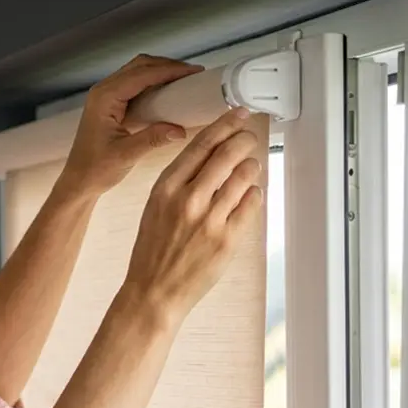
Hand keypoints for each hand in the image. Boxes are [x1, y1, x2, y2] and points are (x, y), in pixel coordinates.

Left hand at [55, 54, 204, 197]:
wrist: (78, 181)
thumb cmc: (95, 169)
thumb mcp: (126, 155)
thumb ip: (153, 139)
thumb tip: (180, 130)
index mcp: (104, 98)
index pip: (142, 74)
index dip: (170, 70)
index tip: (193, 72)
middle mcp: (103, 91)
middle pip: (140, 65)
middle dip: (167, 66)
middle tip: (193, 74)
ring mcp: (105, 96)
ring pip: (137, 72)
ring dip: (160, 71)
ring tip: (184, 79)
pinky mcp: (110, 104)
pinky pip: (134, 84)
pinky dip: (153, 83)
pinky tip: (168, 91)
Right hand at [123, 106, 263, 315]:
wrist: (153, 292)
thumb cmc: (153, 251)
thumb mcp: (155, 206)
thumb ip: (180, 181)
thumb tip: (211, 156)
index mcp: (166, 188)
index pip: (202, 144)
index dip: (225, 125)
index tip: (237, 115)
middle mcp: (188, 200)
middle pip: (227, 154)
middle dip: (243, 140)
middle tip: (248, 138)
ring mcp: (210, 220)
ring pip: (244, 175)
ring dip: (251, 166)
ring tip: (250, 166)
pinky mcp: (227, 239)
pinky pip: (251, 204)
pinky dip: (255, 194)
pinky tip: (250, 194)